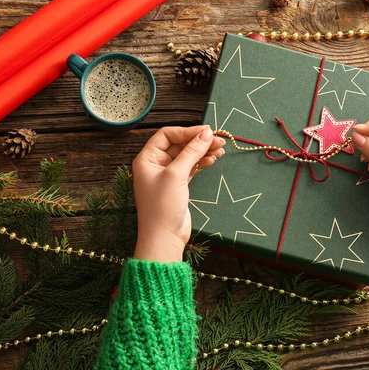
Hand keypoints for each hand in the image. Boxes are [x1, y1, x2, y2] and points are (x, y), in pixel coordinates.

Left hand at [131, 126, 224, 261]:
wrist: (164, 238)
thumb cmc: (162, 207)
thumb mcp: (176, 175)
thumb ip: (192, 152)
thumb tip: (207, 134)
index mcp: (147, 159)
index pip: (167, 135)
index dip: (187, 131)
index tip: (207, 131)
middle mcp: (155, 165)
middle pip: (179, 145)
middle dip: (198, 142)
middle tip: (219, 140)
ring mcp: (167, 176)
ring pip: (187, 156)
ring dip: (203, 152)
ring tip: (221, 150)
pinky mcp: (178, 185)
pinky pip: (191, 167)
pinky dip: (202, 163)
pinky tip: (213, 160)